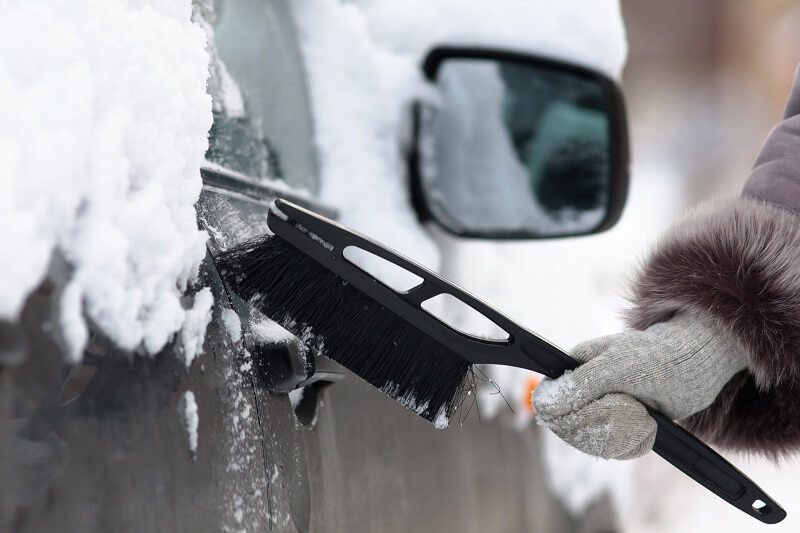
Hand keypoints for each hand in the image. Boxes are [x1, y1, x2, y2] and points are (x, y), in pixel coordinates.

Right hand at [530, 312, 746, 458]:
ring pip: (593, 444)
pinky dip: (635, 442)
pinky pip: (613, 450)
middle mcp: (580, 392)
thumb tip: (543, 404)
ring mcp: (598, 411)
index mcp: (572, 370)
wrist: (694, 366)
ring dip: (625, 433)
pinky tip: (648, 424)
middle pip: (571, 430)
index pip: (548, 406)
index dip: (570, 415)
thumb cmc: (656, 358)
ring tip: (644, 414)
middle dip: (607, 423)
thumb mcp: (617, 368)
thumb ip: (580, 386)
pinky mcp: (617, 427)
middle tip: (633, 405)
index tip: (603, 407)